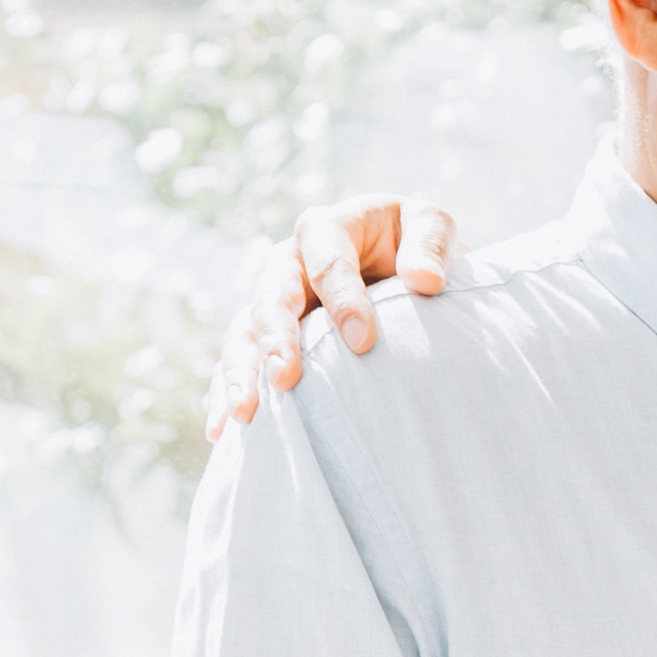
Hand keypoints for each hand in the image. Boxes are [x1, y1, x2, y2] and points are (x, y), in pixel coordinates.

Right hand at [206, 192, 462, 438]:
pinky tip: (225, 431)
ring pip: (244, 333)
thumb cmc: (417, 245)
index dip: (343, 301)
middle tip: (285, 379)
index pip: (328, 264)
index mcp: (327, 229)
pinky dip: (227, 394)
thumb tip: (425, 280)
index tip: (363, 343)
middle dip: (276, 339)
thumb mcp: (431, 226)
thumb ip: (431, 244)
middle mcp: (289, 263)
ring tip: (245, 414)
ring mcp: (273, 301)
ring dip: (242, 372)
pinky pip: (238, 363)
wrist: (404, 267)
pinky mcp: (265, 336)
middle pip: (272, 296)